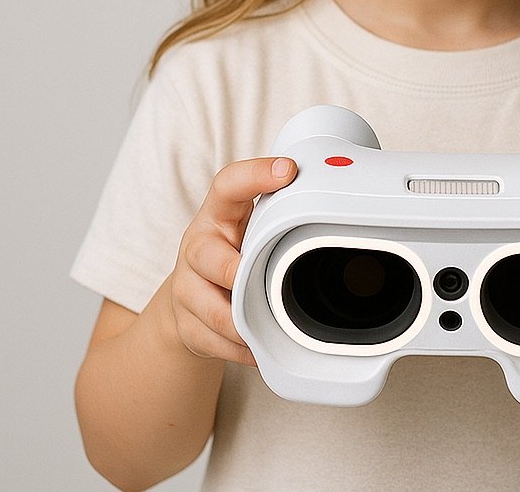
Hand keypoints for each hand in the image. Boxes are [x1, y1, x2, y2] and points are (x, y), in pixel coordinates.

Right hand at [168, 157, 297, 366]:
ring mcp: (186, 287)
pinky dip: (242, 350)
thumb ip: (278, 212)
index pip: (228, 185)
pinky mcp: (185, 324)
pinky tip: (261, 351)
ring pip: (212, 309)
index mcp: (218, 215)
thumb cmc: (232, 251)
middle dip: (238, 272)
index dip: (255, 174)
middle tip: (269, 280)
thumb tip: (333, 193)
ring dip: (244, 322)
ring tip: (272, 327)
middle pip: (210, 256)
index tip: (288, 170)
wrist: (189, 295)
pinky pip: (213, 342)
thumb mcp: (249, 225)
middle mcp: (197, 246)